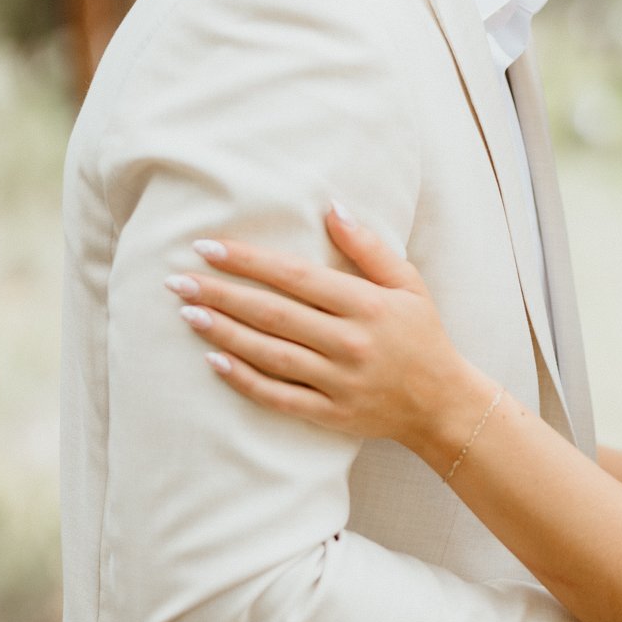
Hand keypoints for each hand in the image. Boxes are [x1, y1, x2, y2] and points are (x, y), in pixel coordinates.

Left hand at [166, 206, 489, 460]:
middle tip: (179, 280)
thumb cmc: (423, 336)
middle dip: (222, 294)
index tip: (208, 247)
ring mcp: (338, 381)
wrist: (443, 404)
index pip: (295, 278)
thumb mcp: (408, 284)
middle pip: (273, 314)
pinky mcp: (330, 413)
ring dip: (224, 332)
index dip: (249, 261)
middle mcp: (349, 343)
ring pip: (270, 354)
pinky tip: (214, 361)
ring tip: (187, 313)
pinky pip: (279, 396)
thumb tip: (331, 208)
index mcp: (367, 306)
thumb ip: (369, 247)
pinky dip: (244, 380)